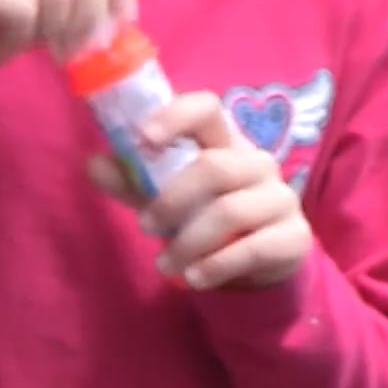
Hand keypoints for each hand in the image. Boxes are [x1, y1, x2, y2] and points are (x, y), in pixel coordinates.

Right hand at [0, 0, 135, 85]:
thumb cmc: (1, 29)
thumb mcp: (54, 10)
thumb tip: (121, 14)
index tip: (119, 21)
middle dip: (94, 12)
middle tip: (82, 48)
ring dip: (63, 27)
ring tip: (52, 49)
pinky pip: (25, 4)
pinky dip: (28, 32)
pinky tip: (14, 40)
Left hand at [87, 91, 311, 289]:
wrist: (260, 262)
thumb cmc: (205, 215)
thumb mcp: (165, 197)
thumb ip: (133, 181)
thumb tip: (93, 164)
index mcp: (224, 141)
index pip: (207, 108)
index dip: (176, 116)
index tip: (143, 138)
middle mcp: (257, 162)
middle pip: (214, 167)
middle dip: (171, 200)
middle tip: (144, 226)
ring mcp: (280, 198)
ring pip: (230, 212)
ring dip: (188, 242)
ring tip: (165, 264)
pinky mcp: (294, 237)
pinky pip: (254, 249)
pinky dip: (215, 266)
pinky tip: (192, 278)